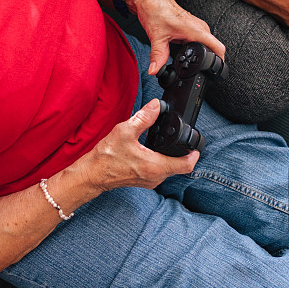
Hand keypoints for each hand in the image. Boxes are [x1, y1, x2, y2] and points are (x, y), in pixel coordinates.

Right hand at [76, 99, 197, 191]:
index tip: (196, 146)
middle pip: (179, 166)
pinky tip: (152, 150)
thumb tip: (156, 106)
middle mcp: (156, 177)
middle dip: (182, 153)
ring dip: (170, 157)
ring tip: (166, 142)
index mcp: (156, 166)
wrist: (92, 174)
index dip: (194, 155)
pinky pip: (159, 171)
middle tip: (181, 139)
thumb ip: (143, 118)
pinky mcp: (143, 180)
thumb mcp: (125, 131)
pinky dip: (160, 161)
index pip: (186, 165)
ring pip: (169, 169)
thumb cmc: (106, 157)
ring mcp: (150, 181)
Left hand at [125, 0, 225, 74]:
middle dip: (208, 60)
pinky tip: (186, 50)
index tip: (216, 71)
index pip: (217, 47)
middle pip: (213, 48)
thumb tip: (154, 70)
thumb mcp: (156, 37)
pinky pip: (201, 40)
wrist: (151, 0)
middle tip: (196, 67)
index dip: (219, 61)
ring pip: (207, 44)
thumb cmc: (156, 11)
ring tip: (190, 58)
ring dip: (201, 53)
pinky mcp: (194, 26)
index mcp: (195, 29)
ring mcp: (198, 26)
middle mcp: (199, 27)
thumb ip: (158, 56)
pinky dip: (196, 47)